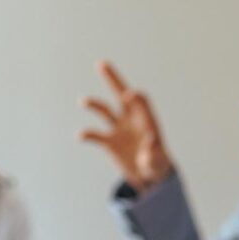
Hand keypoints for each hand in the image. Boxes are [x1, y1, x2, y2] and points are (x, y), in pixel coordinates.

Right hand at [78, 61, 173, 192]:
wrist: (149, 176)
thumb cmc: (157, 165)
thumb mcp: (158, 160)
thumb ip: (154, 151)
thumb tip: (151, 139)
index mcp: (147, 120)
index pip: (141, 100)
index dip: (134, 96)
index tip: (128, 94)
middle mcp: (132, 120)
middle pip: (121, 94)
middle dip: (113, 79)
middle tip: (102, 63)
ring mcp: (120, 129)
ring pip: (105, 110)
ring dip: (94, 104)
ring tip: (83, 101)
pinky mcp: (110, 142)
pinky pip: (96, 134)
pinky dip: (87, 134)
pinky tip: (81, 135)